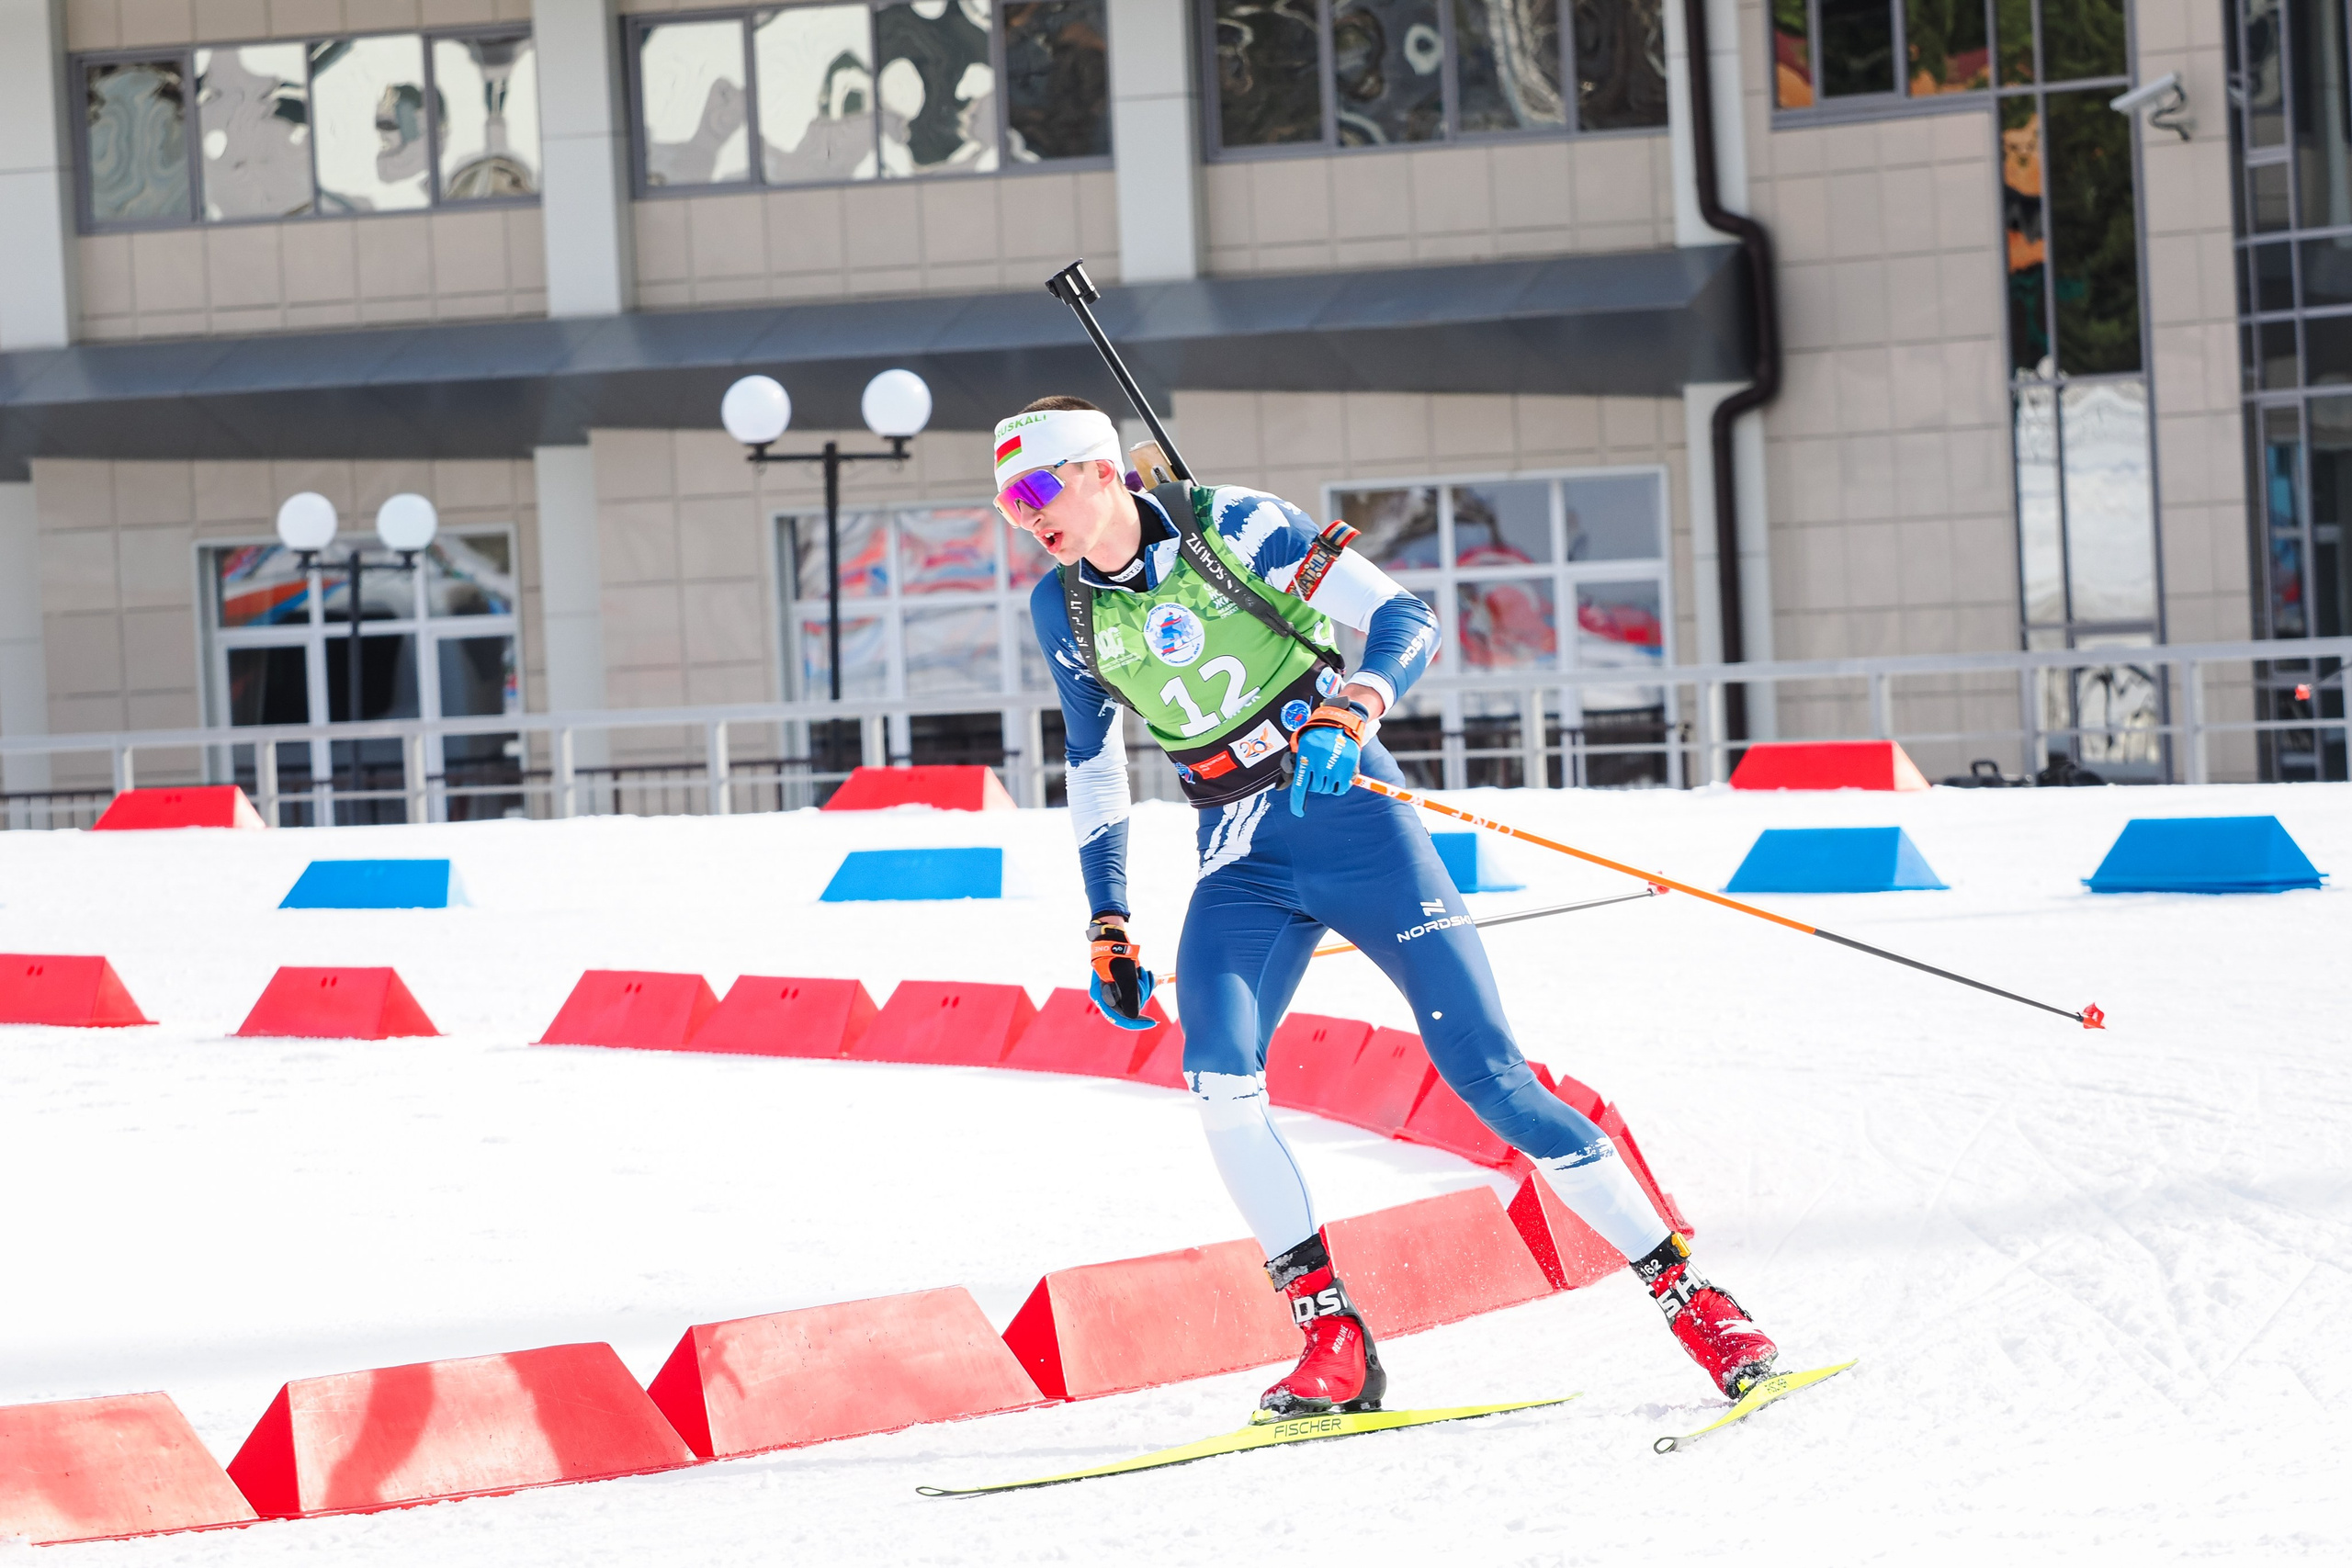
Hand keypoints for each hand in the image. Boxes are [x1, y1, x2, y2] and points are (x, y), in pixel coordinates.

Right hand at [1088, 918, 1157, 1029]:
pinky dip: (1144, 982)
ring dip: (1145, 985)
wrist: (1114, 934)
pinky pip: (1138, 990)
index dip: (1136, 1023)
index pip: (1119, 1018)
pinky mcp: (1123, 983)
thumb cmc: (1117, 953)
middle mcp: (1107, 995)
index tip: (1153, 1022)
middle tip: (1146, 975)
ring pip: (1137, 998)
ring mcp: (1115, 989)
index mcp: (1101, 996)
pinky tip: (1144, 972)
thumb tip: (1134, 1017)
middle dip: (1143, 993)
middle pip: (1131, 1008)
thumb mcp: (1125, 975)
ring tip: (1143, 969)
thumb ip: (1129, 996)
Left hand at [1289, 697, 1371, 815]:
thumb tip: (1284, 785)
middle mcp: (1319, 763)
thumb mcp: (1302, 744)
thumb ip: (1295, 763)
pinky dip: (1339, 788)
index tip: (1298, 812)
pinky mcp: (1348, 767)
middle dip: (1316, 786)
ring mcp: (1334, 765)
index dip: (1298, 802)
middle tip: (1319, 775)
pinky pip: (1341, 788)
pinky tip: (1337, 779)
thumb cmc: (1317, 735)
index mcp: (1305, 757)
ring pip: (1328, 789)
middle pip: (1316, 788)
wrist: (1340, 721)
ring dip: (1327, 786)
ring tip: (1329, 773)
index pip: (1300, 786)